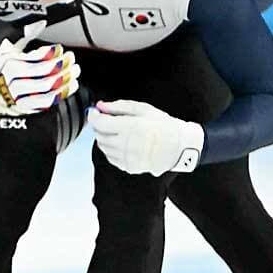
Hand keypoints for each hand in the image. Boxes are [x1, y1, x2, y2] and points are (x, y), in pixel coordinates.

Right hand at [0, 36, 79, 119]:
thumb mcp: (7, 52)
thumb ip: (24, 40)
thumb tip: (39, 25)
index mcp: (10, 64)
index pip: (36, 58)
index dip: (52, 53)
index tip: (60, 49)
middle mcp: (14, 81)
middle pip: (44, 73)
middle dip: (63, 65)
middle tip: (72, 59)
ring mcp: (20, 95)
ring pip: (48, 87)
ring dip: (66, 78)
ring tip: (74, 71)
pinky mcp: (26, 107)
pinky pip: (47, 102)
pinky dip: (62, 93)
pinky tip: (70, 85)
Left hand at [89, 99, 204, 175]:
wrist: (179, 147)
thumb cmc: (164, 126)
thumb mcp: (143, 109)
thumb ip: (119, 107)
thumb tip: (100, 106)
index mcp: (130, 127)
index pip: (100, 123)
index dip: (94, 116)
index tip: (94, 112)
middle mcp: (126, 144)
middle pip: (99, 135)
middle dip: (100, 126)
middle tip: (109, 121)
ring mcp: (127, 157)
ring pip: (103, 147)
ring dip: (106, 138)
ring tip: (119, 132)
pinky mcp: (128, 167)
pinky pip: (111, 157)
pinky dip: (112, 150)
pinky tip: (124, 144)